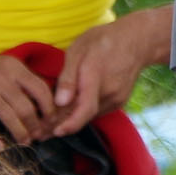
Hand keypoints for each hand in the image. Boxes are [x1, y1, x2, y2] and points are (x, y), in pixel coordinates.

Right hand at [0, 48, 58, 145]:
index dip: (49, 109)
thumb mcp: (3, 67)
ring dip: (21, 134)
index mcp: (13, 66)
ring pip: (11, 118)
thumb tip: (45, 103)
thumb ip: (21, 81)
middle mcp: (1, 76)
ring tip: (24, 142)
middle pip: (27, 107)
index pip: (41, 89)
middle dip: (36, 126)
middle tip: (38, 136)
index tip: (50, 122)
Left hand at [51, 4, 172, 135]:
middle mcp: (109, 92)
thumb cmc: (102, 41)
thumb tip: (59, 102)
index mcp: (95, 77)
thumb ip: (68, 77)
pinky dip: (83, 113)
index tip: (53, 133)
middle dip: (60, 126)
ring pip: (90, 115)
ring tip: (49, 125)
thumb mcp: (78, 49)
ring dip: (71, 120)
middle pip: (83, 116)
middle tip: (39, 133)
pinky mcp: (119, 101)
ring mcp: (117, 99)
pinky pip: (97, 111)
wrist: (136, 41)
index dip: (69, 125)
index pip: (84, 109)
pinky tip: (69, 113)